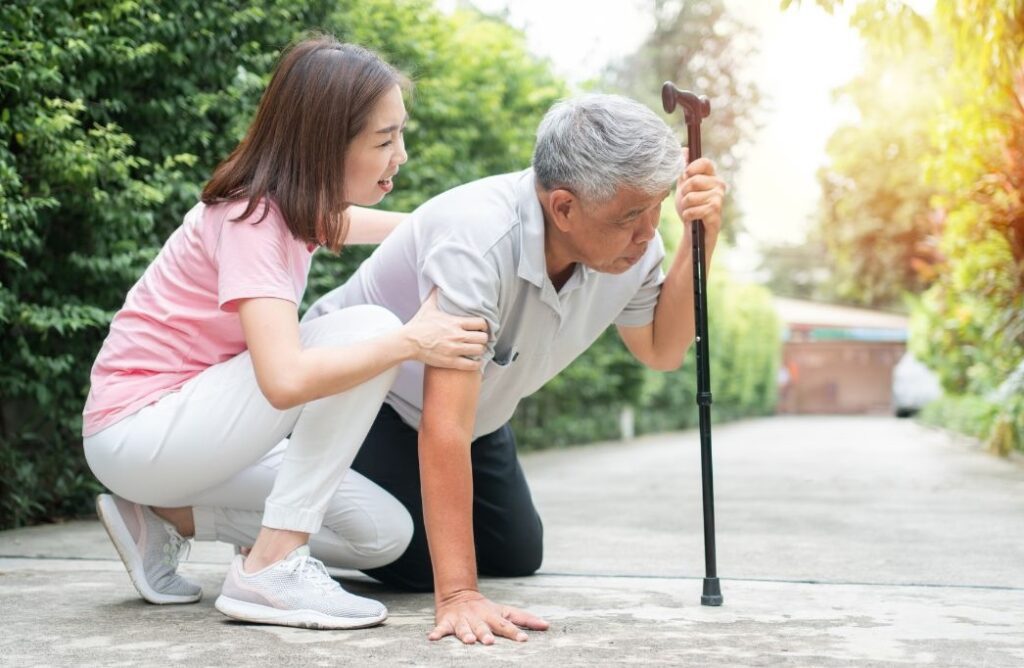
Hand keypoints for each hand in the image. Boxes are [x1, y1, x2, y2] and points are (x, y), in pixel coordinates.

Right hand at [403, 290, 487, 370]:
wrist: (408, 342)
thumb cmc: (419, 325)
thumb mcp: (428, 307)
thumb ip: (436, 295)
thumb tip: (437, 284)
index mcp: (455, 322)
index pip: (481, 323)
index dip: (483, 326)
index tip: (480, 328)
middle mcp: (457, 336)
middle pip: (483, 338)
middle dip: (483, 339)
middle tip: (479, 340)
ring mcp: (454, 349)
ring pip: (479, 350)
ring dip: (480, 350)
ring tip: (476, 350)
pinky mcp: (450, 361)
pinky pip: (471, 365)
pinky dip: (476, 364)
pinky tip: (473, 361)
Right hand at [429, 590, 548, 644]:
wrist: (458, 594)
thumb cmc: (487, 609)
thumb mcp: (506, 611)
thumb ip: (525, 619)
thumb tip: (547, 626)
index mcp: (493, 616)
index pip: (506, 625)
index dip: (515, 632)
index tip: (523, 640)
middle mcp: (478, 618)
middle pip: (483, 627)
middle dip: (486, 634)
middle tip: (490, 642)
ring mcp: (462, 620)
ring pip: (464, 628)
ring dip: (465, 634)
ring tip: (469, 641)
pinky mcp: (447, 622)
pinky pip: (441, 628)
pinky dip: (437, 633)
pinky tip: (433, 638)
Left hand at [674, 156, 726, 242]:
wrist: (694, 231)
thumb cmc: (690, 207)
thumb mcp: (684, 187)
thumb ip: (683, 169)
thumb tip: (684, 149)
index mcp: (711, 177)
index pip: (705, 162)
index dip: (693, 167)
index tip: (685, 175)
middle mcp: (719, 186)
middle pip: (694, 181)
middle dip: (683, 192)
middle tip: (686, 200)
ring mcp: (719, 200)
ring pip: (691, 197)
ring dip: (685, 206)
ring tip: (690, 210)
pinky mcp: (715, 214)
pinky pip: (693, 211)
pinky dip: (687, 215)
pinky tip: (692, 218)